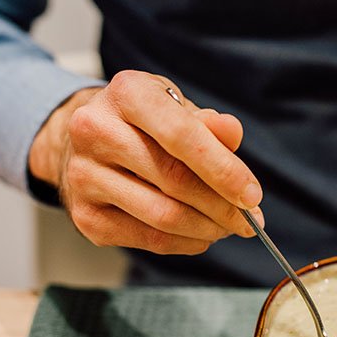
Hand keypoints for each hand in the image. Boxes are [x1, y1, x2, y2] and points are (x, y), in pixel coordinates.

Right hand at [29, 70, 261, 254]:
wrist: (85, 141)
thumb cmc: (142, 123)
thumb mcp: (175, 107)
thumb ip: (207, 122)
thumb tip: (232, 134)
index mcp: (126, 94)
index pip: (182, 136)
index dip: (224, 170)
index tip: (252, 195)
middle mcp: (94, 131)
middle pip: (174, 181)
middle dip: (222, 206)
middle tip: (250, 219)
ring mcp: (84, 176)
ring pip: (163, 216)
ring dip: (208, 228)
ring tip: (229, 226)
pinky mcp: (85, 216)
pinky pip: (149, 239)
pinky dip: (186, 243)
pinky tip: (201, 234)